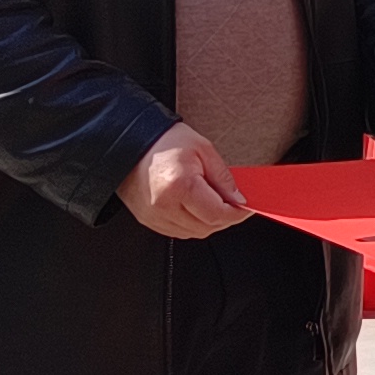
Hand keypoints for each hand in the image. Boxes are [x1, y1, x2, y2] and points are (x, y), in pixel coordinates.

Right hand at [120, 123, 250, 238]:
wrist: (129, 143)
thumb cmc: (164, 142)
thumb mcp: (203, 149)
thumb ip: (223, 178)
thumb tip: (238, 199)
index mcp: (179, 186)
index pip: (217, 214)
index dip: (236, 214)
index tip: (245, 208)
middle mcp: (164, 206)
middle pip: (206, 227)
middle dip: (225, 219)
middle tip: (233, 205)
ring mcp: (153, 216)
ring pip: (193, 232)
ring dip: (209, 223)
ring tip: (214, 204)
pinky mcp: (147, 219)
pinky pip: (178, 231)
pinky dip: (192, 224)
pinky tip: (196, 209)